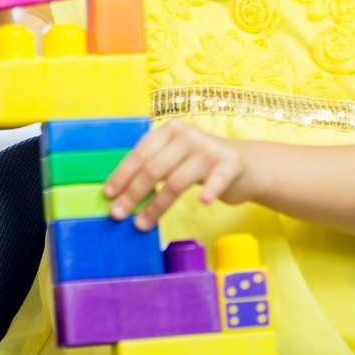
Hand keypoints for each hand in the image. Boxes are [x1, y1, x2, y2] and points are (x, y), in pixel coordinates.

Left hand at [104, 120, 253, 229]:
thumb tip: (119, 193)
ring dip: (156, 206)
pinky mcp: (230, 164)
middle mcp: (187, 135)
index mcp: (168, 130)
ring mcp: (209, 149)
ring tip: (141, 225)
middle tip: (118, 215)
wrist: (246, 165)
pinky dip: (210, 190)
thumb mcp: (175, 158)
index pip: (140, 153)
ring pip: (176, 181)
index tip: (108, 195)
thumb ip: (153, 167)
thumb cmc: (200, 164)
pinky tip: (203, 202)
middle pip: (153, 168)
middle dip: (133, 194)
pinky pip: (217, 180)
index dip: (122, 175)